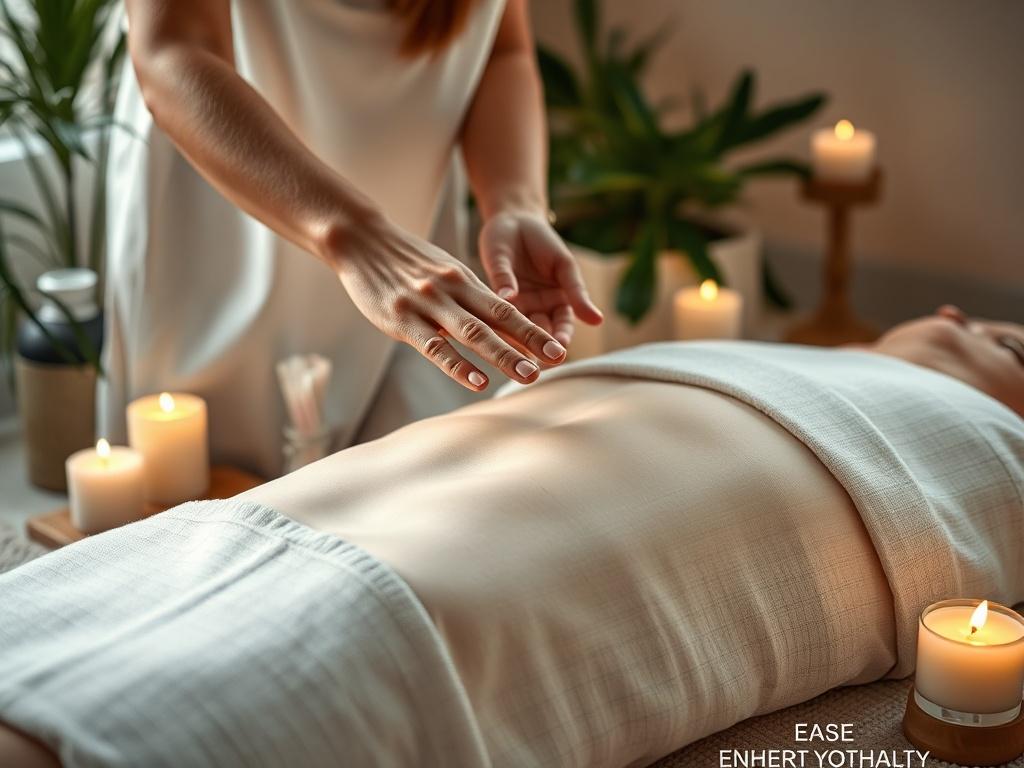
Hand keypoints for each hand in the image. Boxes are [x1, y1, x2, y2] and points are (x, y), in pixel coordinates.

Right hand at [326, 214, 568, 390]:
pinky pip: (435, 347)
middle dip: (530, 343)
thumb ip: (467, 297)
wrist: (360, 240)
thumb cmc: (405, 262)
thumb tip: (495, 324)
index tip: (556, 349)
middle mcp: (452, 290)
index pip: (506, 309)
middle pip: (498, 320)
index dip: (532, 331)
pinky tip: (477, 381)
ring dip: (503, 356)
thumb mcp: (442, 271)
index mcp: (464, 279)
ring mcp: (427, 304)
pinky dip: (458, 366)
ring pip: (473, 334)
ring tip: (528, 375)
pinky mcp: (402, 320)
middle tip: (557, 361)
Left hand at [478, 211, 602, 347]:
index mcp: (560, 298)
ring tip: (516, 358)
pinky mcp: (496, 298)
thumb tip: (595, 321)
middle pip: (541, 334)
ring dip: (519, 344)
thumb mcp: (562, 262)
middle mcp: (539, 306)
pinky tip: (496, 339)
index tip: (560, 348)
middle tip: (536, 363)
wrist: (511, 218)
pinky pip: (498, 316)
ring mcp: (517, 304)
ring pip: (520, 330)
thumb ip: (574, 289)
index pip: (563, 324)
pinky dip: (499, 327)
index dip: (562, 336)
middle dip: (539, 350)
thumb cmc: (541, 238)